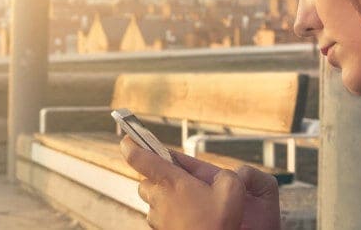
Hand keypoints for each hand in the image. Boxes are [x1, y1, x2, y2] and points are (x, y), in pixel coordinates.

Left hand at [120, 136, 280, 229]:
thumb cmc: (218, 223)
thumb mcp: (232, 189)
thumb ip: (226, 175)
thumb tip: (221, 176)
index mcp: (171, 182)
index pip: (140, 158)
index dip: (131, 145)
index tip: (128, 138)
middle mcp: (159, 198)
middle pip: (145, 180)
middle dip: (156, 176)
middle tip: (176, 177)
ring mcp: (157, 217)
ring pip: (151, 199)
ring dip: (163, 195)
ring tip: (186, 199)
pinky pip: (159, 216)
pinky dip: (168, 212)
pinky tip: (188, 215)